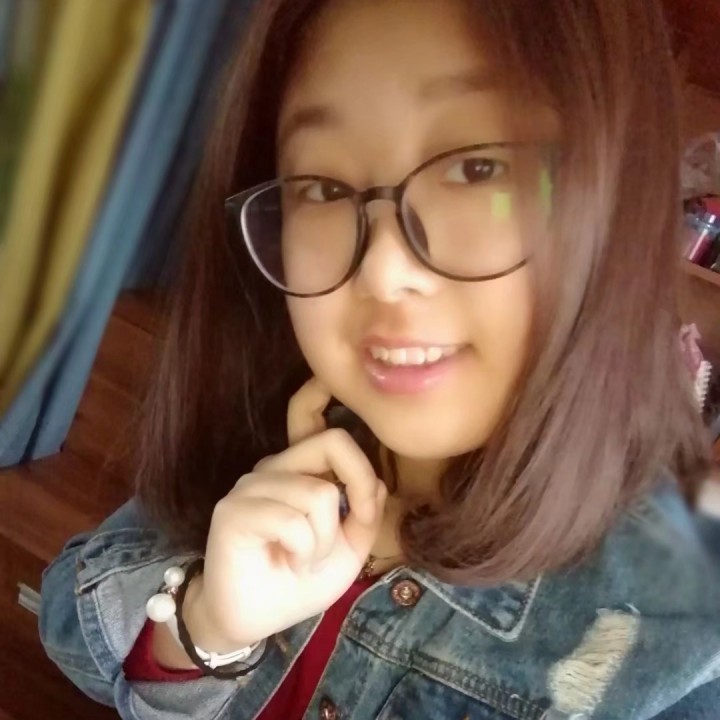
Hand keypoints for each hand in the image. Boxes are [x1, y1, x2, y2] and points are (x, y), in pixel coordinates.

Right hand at [191, 378, 386, 649]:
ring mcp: (250, 486)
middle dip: (355, 490)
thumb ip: (366, 515)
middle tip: (342, 537)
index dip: (363, 473)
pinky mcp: (233, 511)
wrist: (253, 621)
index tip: (364, 516)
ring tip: (305, 560)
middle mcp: (273, 468)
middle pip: (331, 444)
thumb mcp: (349, 550)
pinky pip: (292, 521)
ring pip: (318, 494)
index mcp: (298, 469)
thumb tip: (378, 484)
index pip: (337, 439)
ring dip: (323, 541)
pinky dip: (303, 551)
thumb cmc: (298, 582)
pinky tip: (289, 564)